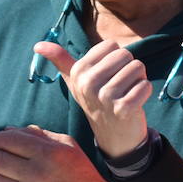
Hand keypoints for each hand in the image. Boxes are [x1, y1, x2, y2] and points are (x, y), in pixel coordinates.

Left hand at [0, 125, 127, 181]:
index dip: (1, 139)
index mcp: (48, 153)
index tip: (5, 143)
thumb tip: (7, 130)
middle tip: (5, 158)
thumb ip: (38, 134)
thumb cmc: (80, 173)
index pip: (5, 140)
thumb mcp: (67, 146)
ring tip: (11, 175)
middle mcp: (37, 174)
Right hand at [33, 40, 150, 157]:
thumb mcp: (76, 80)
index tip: (108, 76)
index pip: (112, 45)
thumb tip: (37, 45)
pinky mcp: (123, 109)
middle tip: (120, 86)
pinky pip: (144, 86)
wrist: (113, 136)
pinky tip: (135, 103)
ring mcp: (104, 97)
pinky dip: (144, 92)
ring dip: (138, 80)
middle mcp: (88, 83)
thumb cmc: (96, 101)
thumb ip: (60, 60)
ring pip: (137, 68)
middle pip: (125, 55)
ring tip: (126, 94)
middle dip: (129, 68)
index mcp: (78, 72)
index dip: (115, 59)